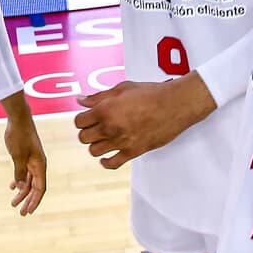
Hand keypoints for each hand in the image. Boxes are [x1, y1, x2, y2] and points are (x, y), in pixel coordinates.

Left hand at [4, 109, 47, 214]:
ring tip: (14, 203)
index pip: (40, 188)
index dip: (34, 201)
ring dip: (23, 192)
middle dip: (28, 200)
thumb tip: (22, 189)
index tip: (28, 211)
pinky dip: (20, 181)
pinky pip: (25, 173)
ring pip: (29, 181)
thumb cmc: (19, 136)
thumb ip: (20, 173)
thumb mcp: (17, 156)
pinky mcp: (26, 157)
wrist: (18, 119)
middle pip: (35, 188)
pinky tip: (13, 186)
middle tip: (21, 213)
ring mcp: (33, 161)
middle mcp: (38, 165)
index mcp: (40, 165)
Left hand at [75, 76, 214, 168]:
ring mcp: (121, 142)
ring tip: (103, 138)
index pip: (79, 121)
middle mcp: (110, 127)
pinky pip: (112, 164)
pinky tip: (106, 156)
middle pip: (84, 137)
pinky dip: (106, 162)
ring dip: (95, 145)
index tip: (87, 117)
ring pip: (94, 151)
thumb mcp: (121, 88)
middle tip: (95, 127)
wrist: (174, 105)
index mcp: (105, 110)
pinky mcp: (133, 152)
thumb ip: (98, 96)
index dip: (82, 119)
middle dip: (87, 131)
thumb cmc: (151, 93)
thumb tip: (81, 100)